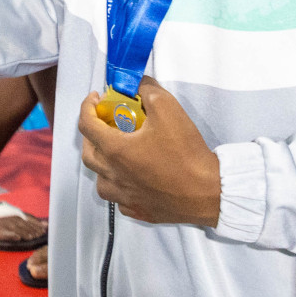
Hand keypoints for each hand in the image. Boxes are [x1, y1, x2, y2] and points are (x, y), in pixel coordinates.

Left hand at [77, 76, 222, 225]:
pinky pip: (118, 198)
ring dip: (102, 163)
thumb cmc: (185, 151)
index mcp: (115, 151)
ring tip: (115, 152)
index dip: (87, 107)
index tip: (96, 98)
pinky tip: (131, 178)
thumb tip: (138, 84)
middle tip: (104, 122)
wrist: (209, 191)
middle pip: (88, 153)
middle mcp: (114, 176)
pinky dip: (119, 185)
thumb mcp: (168, 108)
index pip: (87, 125)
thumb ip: (148, 90)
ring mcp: (125, 197)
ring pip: (100, 180)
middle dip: (91, 133)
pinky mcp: (139, 211)